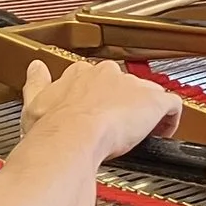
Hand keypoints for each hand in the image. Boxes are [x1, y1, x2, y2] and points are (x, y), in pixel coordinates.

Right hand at [20, 58, 180, 160]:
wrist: (71, 137)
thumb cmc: (53, 127)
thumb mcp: (34, 103)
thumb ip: (36, 82)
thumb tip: (35, 68)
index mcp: (80, 74)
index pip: (95, 78)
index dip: (99, 96)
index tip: (97, 111)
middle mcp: (107, 74)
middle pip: (123, 84)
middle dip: (123, 103)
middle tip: (118, 126)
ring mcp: (131, 86)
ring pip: (147, 93)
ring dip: (146, 112)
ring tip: (140, 133)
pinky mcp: (152, 101)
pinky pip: (171, 105)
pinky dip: (170, 119)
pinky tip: (162, 134)